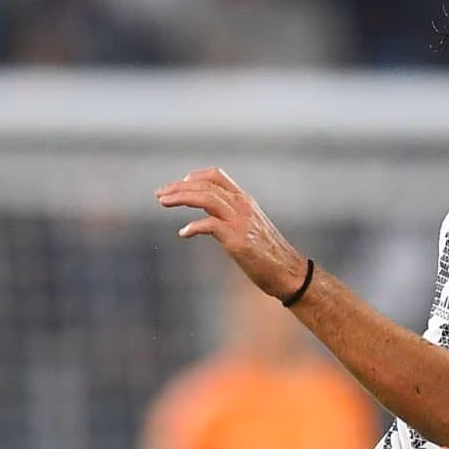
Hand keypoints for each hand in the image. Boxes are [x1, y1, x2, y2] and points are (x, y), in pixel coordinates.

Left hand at [155, 167, 308, 298]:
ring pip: (206, 198)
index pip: (217, 175)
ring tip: (163, 202)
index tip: (178, 183)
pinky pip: (210, 225)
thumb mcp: (250, 228)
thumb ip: (232, 218)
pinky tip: (184, 233)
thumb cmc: (269, 254)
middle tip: (159, 194)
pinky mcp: (238, 240)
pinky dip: (194, 226)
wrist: (289, 272)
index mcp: (245, 200)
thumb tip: (211, 219)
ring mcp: (240, 221)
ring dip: (180, 198)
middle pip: (205, 185)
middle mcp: (243, 205)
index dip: (194, 176)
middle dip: (178, 187)